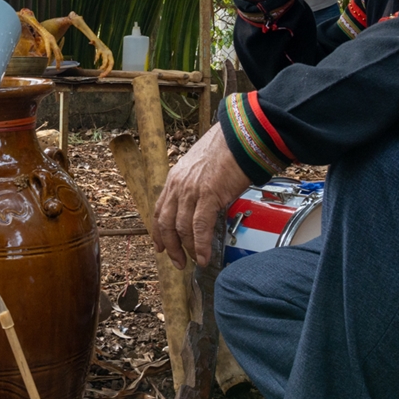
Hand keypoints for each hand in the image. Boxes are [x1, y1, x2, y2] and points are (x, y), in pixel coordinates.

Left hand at [153, 123, 250, 268]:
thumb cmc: (226, 149)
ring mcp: (191, 190)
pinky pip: (200, 227)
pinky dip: (201, 245)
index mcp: (175, 178)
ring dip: (187, 249)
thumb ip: (197, 186)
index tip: (160, 246)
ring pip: (181, 228)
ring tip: (194, 261)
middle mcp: (178, 185)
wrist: (240, 136)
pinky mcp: (208, 195)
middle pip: (166, 223)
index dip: (158, 232)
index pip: (160, 210)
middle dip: (170, 246)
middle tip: (178, 262)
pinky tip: (204, 256)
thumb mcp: (202, 167)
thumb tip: (204, 204)